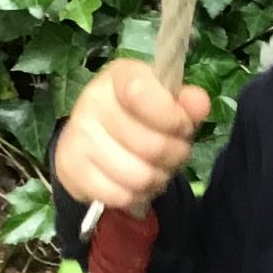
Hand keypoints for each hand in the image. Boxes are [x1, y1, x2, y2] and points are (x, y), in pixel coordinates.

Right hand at [52, 59, 210, 214]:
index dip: (173, 119)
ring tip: (156, 170)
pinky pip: (120, 195)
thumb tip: (200, 103)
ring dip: (157, 179)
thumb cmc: (138, 116)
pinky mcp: (72, 169)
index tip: (183, 128)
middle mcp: (94, 101)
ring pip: (138, 176)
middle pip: (151, 145)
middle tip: (174, 154)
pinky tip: (135, 184)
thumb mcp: (165, 102)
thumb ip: (186, 103)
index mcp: (120, 77)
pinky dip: (136, 195)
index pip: (142, 94)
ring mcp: (80, 136)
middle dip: (174, 157)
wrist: (90, 139)